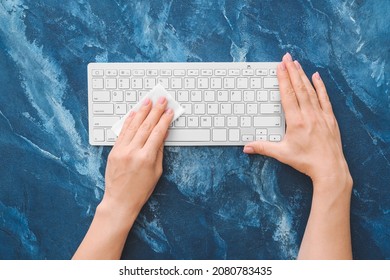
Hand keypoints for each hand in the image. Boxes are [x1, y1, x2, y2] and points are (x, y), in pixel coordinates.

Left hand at [102, 96, 172, 224]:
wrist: (120, 201)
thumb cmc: (140, 190)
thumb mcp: (156, 171)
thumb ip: (159, 151)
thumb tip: (163, 134)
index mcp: (146, 158)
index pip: (158, 133)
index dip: (165, 120)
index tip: (169, 111)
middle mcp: (133, 151)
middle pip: (146, 126)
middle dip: (155, 111)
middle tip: (161, 100)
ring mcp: (122, 150)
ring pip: (133, 126)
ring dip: (141, 111)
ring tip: (148, 101)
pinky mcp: (114, 151)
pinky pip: (122, 132)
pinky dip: (128, 121)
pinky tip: (134, 113)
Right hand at [244, 53, 351, 188]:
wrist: (329, 168)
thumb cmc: (306, 161)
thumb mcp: (282, 154)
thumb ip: (263, 148)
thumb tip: (246, 148)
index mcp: (296, 121)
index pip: (288, 95)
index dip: (283, 79)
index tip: (280, 67)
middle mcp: (309, 115)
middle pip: (299, 88)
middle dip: (292, 71)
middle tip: (287, 58)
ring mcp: (320, 115)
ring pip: (311, 91)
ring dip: (303, 76)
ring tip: (297, 63)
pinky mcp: (329, 118)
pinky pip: (324, 98)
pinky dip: (320, 86)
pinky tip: (317, 77)